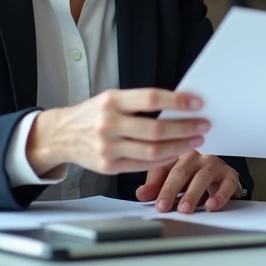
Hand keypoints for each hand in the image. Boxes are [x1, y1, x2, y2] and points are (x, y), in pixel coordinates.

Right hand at [27, 88, 207, 176]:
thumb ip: (140, 102)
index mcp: (112, 101)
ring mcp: (108, 148)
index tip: (198, 103)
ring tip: (196, 140)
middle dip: (185, 128)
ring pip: (152, 151)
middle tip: (204, 125)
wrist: (61, 135)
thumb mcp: (112, 99)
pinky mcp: (108, 167)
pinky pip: (143, 165)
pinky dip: (164, 159)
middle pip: (155, 129)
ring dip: (179, 146)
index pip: (151, 98)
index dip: (177, 101)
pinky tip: (177, 153)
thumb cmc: (93, 113)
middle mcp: (108, 124)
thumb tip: (179, 104)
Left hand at [136, 152, 241, 213]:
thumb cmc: (191, 174)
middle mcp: (197, 156)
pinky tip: (212, 205)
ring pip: (202, 177)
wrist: (220, 174)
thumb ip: (155, 185)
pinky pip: (227, 184)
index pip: (164, 167)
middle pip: (182, 171)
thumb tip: (141, 194)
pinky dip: (220, 195)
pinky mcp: (230, 175)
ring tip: (185, 208)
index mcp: (178, 154)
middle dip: (171, 190)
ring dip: (192, 194)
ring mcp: (214, 165)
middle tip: (164, 206)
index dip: (156, 185)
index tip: (150, 199)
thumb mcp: (169, 176)